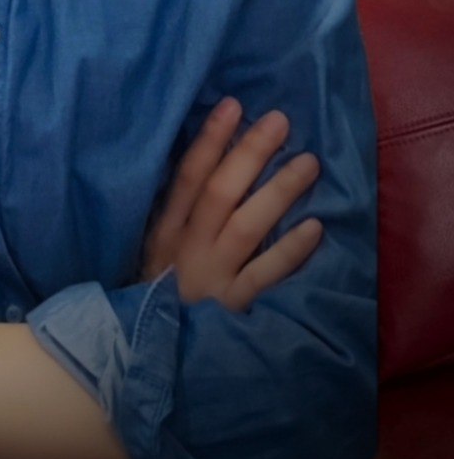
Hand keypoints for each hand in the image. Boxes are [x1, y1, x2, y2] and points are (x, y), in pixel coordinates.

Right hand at [142, 98, 321, 310]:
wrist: (144, 353)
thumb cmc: (159, 292)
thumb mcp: (156, 249)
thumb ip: (179, 213)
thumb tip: (213, 161)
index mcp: (166, 229)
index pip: (188, 175)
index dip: (210, 139)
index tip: (234, 105)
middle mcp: (188, 247)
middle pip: (220, 192)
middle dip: (250, 153)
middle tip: (280, 121)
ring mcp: (211, 276)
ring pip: (246, 226)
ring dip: (278, 192)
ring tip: (309, 163)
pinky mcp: (233, 307)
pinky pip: (265, 274)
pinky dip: (290, 250)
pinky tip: (315, 226)